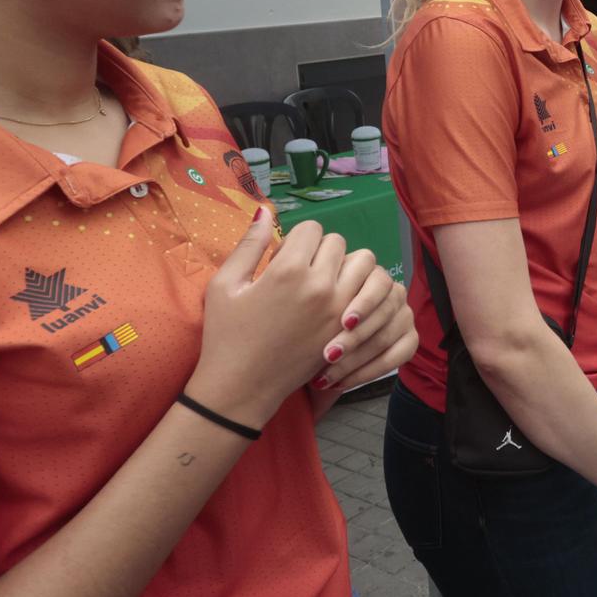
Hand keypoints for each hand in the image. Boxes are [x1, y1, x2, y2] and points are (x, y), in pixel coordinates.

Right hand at [188, 212, 362, 428]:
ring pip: (363, 264)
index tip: (283, 259)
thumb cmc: (226, 335)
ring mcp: (340, 309)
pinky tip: (337, 302)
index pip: (311, 229)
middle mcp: (321, 286)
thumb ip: (249, 244)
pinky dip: (360, 290)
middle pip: (338, 243)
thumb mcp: (225, 284)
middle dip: (319, 251)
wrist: (242, 386)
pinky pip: (371, 294)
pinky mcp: (349, 329)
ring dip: (345, 266)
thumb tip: (264, 210)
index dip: (296, 240)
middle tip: (300, 272)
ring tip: (324, 283)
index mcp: (288, 270)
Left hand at [307, 264, 418, 417]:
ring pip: (385, 337)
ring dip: (355, 359)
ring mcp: (404, 316)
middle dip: (354, 338)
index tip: (344, 323)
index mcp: (373, 276)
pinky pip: (395, 357)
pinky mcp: (410, 340)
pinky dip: (367, 372)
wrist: (318, 352)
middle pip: (381, 313)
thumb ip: (323, 291)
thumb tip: (315, 282)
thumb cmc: (314, 323)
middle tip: (329, 355)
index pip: (378, 283)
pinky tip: (343, 382)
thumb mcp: (317, 303)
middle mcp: (394, 293)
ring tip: (328, 374)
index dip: (364, 303)